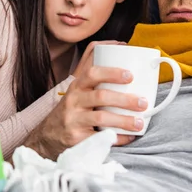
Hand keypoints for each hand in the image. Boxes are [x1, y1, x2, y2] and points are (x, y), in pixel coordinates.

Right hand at [25, 42, 147, 159]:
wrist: (49, 135)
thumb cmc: (72, 109)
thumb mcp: (77, 90)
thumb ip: (95, 76)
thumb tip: (121, 52)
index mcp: (77, 86)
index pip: (92, 73)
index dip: (112, 73)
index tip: (130, 75)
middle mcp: (73, 101)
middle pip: (100, 96)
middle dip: (125, 99)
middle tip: (143, 102)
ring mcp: (74, 120)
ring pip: (102, 118)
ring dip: (124, 120)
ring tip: (139, 122)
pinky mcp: (76, 139)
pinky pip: (100, 138)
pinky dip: (118, 138)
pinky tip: (129, 136)